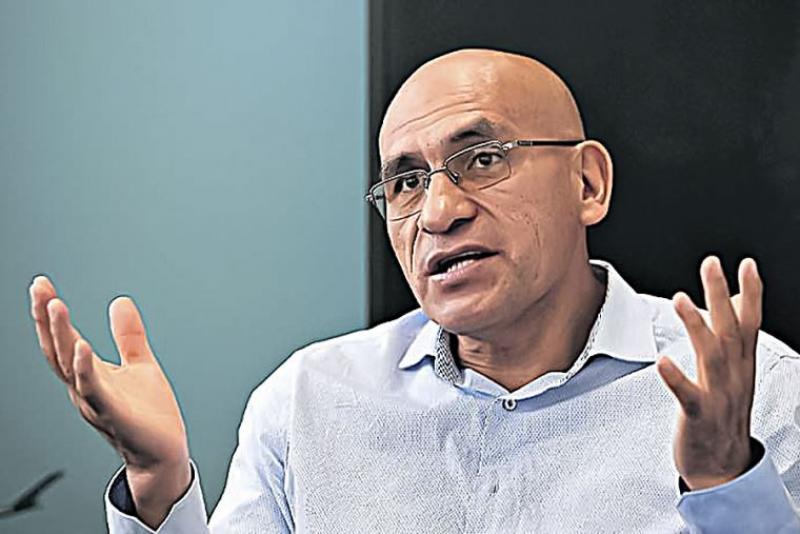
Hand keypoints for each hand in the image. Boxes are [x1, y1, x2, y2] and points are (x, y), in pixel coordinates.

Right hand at [28, 276, 190, 527]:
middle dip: (45, 319)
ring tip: (56, 305)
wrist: (164, 453)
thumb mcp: (140, 364)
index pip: (63, 340)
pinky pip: (94, 390)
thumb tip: (120, 301)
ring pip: (69, 367)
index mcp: (89, 375)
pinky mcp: (115, 415)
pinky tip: (83, 346)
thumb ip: (128, 336)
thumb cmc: (149, 414)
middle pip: (57, 349)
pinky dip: (85, 369)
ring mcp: (96, 402)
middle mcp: (84, 389)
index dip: (50, 313)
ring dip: (61, 336)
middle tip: (39, 288)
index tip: (42, 284)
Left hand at [656, 256, 760, 490]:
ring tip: (681, 299)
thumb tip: (733, 301)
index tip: (748, 264)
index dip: (751, 293)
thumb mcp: (733, 373)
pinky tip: (663, 360)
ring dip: (697, 326)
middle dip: (721, 296)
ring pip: (711, 356)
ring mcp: (718, 396)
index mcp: (741, 366)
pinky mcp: (698, 417)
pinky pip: (688, 396)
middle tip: (712, 264)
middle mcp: (734, 377)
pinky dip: (677, 378)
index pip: (750, 323)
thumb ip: (732, 338)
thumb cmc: (721, 415)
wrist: (722, 468)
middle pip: (730, 330)